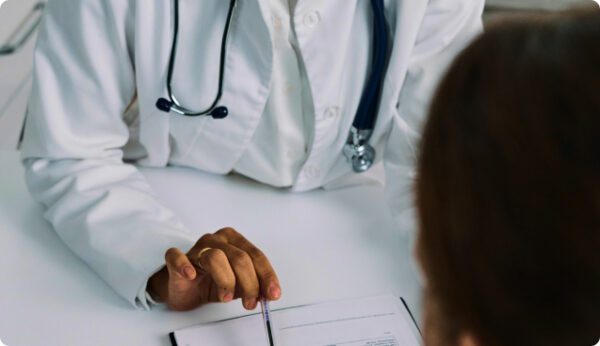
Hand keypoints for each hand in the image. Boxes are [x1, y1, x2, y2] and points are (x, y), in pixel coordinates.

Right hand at [147, 227, 280, 310]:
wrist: (183, 289)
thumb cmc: (211, 281)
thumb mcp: (238, 285)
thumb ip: (254, 286)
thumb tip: (269, 294)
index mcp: (235, 241)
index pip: (256, 255)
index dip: (266, 275)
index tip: (273, 293)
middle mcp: (217, 240)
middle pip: (239, 257)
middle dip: (249, 283)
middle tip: (251, 302)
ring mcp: (196, 248)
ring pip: (215, 257)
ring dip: (225, 281)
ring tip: (227, 297)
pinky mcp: (176, 259)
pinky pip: (177, 256)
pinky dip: (184, 266)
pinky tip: (192, 276)